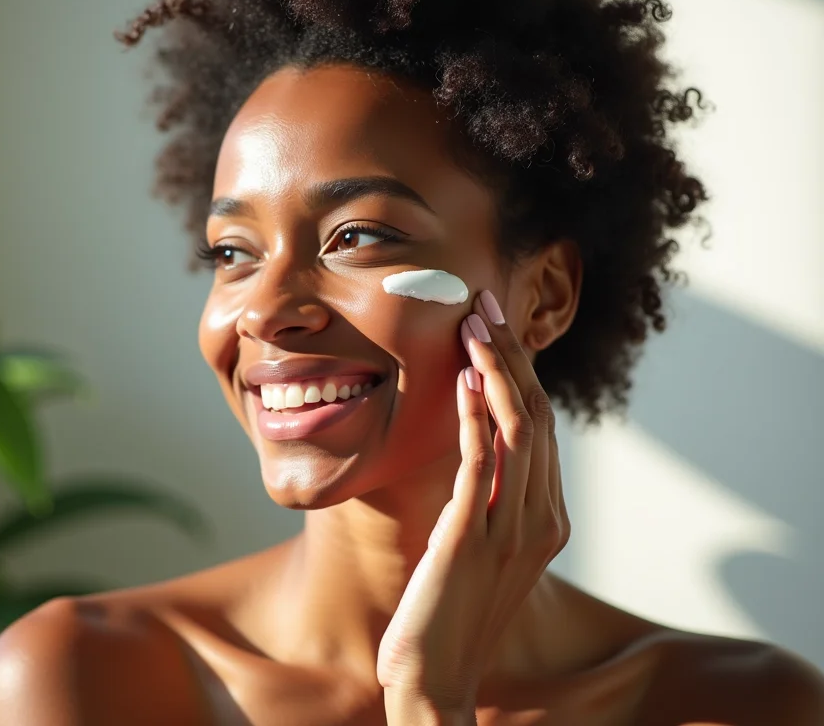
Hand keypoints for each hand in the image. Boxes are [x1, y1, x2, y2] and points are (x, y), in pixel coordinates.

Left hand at [376, 291, 569, 722]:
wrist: (435, 676)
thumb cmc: (448, 613)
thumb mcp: (475, 549)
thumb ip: (484, 503)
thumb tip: (471, 454)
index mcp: (546, 519)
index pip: (540, 428)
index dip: (520, 373)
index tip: (496, 329)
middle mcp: (542, 519)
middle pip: (536, 416)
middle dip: (513, 355)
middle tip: (487, 305)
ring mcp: (512, 530)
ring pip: (517, 429)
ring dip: (497, 370)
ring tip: (476, 323)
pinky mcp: (473, 537)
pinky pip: (482, 463)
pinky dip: (476, 416)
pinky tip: (464, 379)